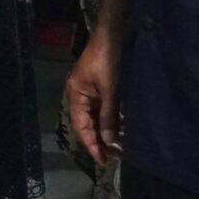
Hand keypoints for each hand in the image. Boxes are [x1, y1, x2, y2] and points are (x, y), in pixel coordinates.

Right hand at [65, 28, 122, 168]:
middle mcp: (79, 97)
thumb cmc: (107, 61)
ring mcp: (89, 93)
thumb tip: (107, 141)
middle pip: (88, 125)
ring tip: (121, 147)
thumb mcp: (109, 90)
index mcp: (75, 97)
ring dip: (107, 132)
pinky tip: (123, 129)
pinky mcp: (100, 89)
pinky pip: (104, 110)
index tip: (103, 162)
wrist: (111, 36)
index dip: (92, 146)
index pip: (81, 128)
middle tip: (116, 157)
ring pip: (96, 119)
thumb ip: (108, 116)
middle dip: (100, 141)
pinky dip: (112, 121)